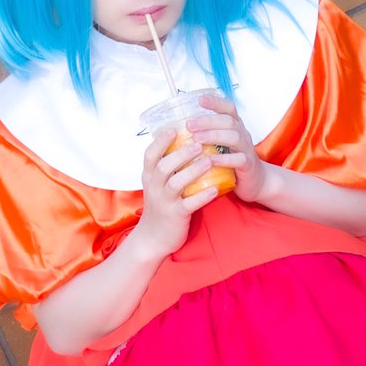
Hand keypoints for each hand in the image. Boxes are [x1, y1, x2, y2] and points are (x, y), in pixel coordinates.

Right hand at [133, 128, 218, 257]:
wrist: (153, 238)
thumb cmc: (160, 206)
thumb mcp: (157, 185)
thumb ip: (165, 167)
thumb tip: (181, 142)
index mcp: (149, 177)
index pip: (150, 154)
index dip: (161, 140)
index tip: (175, 127)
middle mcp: (154, 187)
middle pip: (164, 166)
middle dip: (181, 153)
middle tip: (199, 143)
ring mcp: (164, 202)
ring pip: (176, 183)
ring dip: (193, 171)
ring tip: (209, 161)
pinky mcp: (175, 216)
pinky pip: (189, 204)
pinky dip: (202, 196)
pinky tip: (215, 188)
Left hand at [189, 94, 267, 203]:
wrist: (255, 181)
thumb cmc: (232, 162)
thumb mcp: (220, 145)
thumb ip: (205, 136)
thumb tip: (177, 131)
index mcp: (235, 126)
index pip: (228, 108)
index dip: (216, 102)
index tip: (200, 100)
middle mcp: (242, 134)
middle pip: (228, 121)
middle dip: (208, 121)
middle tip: (189, 124)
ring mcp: (247, 149)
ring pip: (234, 137)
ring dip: (214, 136)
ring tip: (197, 139)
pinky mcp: (248, 165)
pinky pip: (239, 159)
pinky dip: (224, 159)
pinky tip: (211, 160)